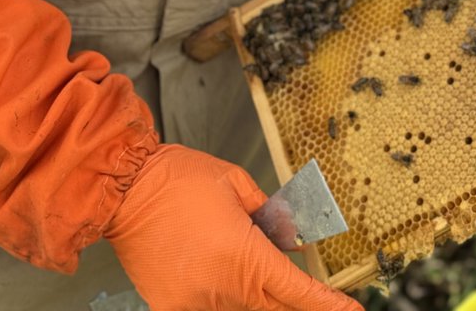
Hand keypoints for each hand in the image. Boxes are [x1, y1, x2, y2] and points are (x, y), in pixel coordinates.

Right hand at [104, 144, 361, 310]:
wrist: (125, 189)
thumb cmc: (176, 179)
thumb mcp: (236, 184)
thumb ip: (270, 215)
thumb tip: (292, 237)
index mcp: (244, 255)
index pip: (298, 292)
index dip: (328, 305)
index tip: (350, 310)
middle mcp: (222, 286)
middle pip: (274, 308)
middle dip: (295, 302)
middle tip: (307, 291)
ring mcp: (196, 302)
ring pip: (241, 308)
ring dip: (252, 290)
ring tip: (230, 248)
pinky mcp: (171, 307)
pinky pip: (208, 308)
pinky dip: (220, 294)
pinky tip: (211, 265)